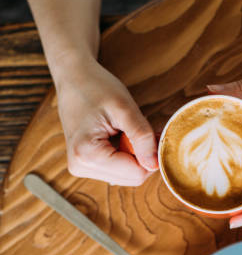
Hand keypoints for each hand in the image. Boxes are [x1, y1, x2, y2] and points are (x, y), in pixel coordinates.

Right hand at [56, 56, 157, 185]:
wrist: (73, 77)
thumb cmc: (95, 86)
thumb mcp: (124, 108)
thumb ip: (141, 137)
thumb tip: (155, 165)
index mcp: (87, 155)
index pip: (136, 174)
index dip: (150, 154)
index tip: (150, 132)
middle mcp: (81, 167)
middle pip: (131, 177)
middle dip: (141, 155)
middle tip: (137, 128)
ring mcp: (82, 168)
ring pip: (127, 175)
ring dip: (134, 154)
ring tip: (124, 129)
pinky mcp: (86, 165)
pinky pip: (118, 169)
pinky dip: (125, 154)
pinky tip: (118, 136)